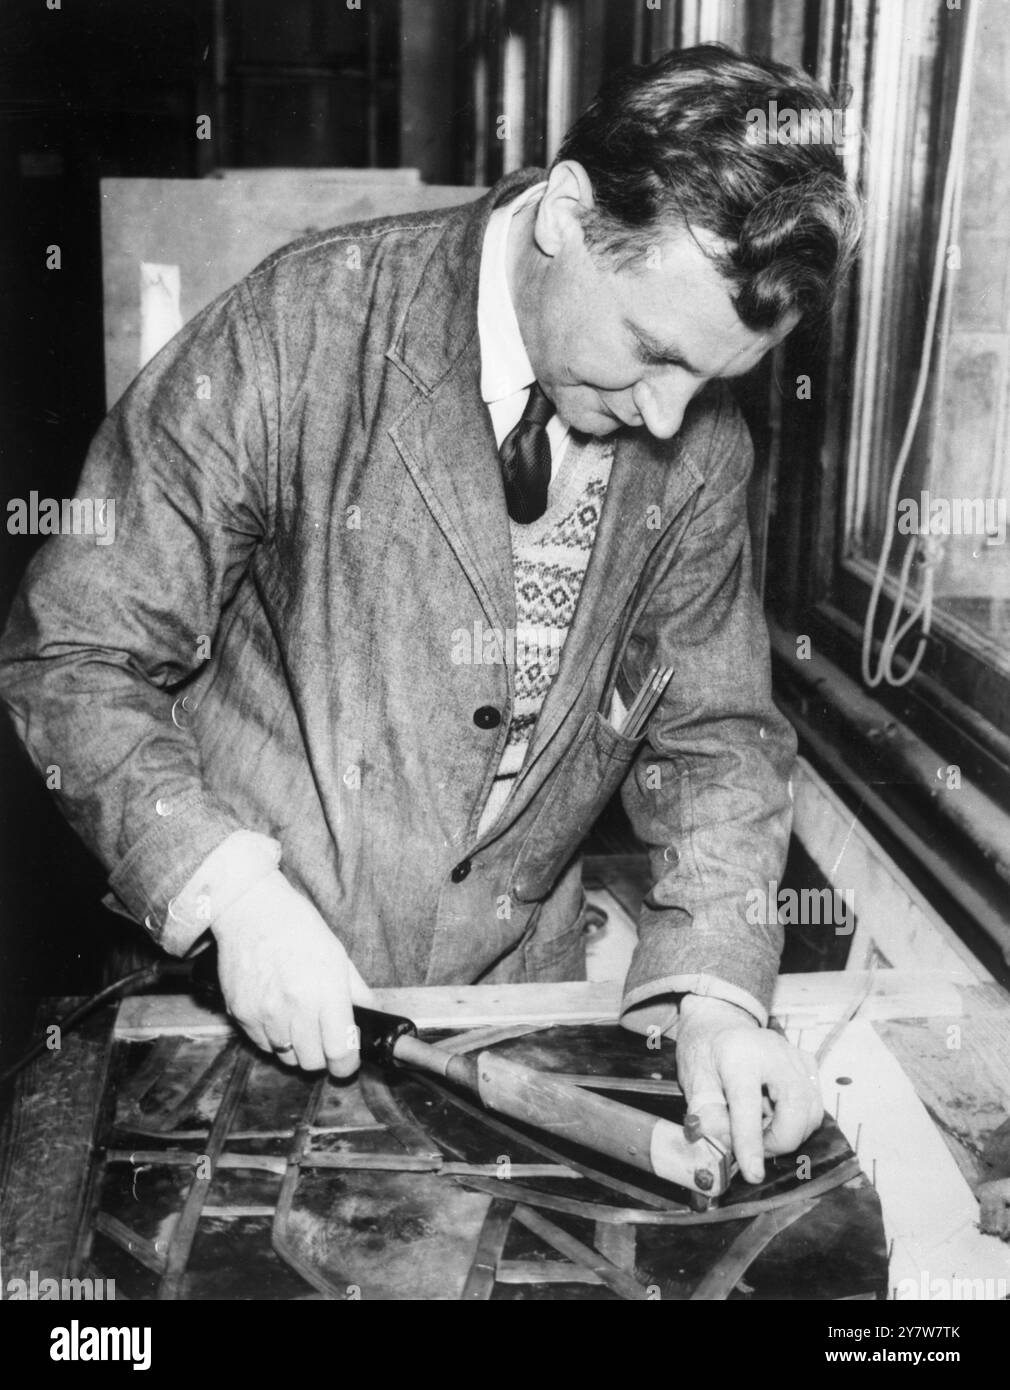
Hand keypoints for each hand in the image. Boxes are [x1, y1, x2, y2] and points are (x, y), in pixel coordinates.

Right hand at [211, 869, 372, 1076]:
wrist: (251, 910)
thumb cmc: (297, 927)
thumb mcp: (338, 955)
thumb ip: (356, 992)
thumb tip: (371, 1016)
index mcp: (325, 992)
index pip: (339, 1051)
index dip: (347, 1064)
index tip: (348, 1061)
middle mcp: (294, 1008)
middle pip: (312, 1062)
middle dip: (322, 1056)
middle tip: (323, 1039)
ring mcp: (264, 1013)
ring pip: (286, 1058)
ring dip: (296, 1048)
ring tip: (298, 1023)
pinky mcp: (241, 1014)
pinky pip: (262, 1044)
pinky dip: (273, 1039)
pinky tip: (277, 1015)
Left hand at [675, 995, 823, 1182]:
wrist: (721, 1022)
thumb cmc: (705, 1052)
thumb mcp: (693, 1080)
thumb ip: (705, 1113)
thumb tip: (723, 1144)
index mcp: (738, 1055)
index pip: (747, 1105)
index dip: (750, 1143)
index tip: (753, 1174)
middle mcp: (774, 1053)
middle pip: (795, 1109)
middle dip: (779, 1141)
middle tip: (755, 1147)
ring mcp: (796, 1057)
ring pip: (811, 1112)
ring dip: (789, 1133)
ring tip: (761, 1128)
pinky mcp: (808, 1065)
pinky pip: (815, 1105)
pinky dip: (799, 1122)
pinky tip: (775, 1115)